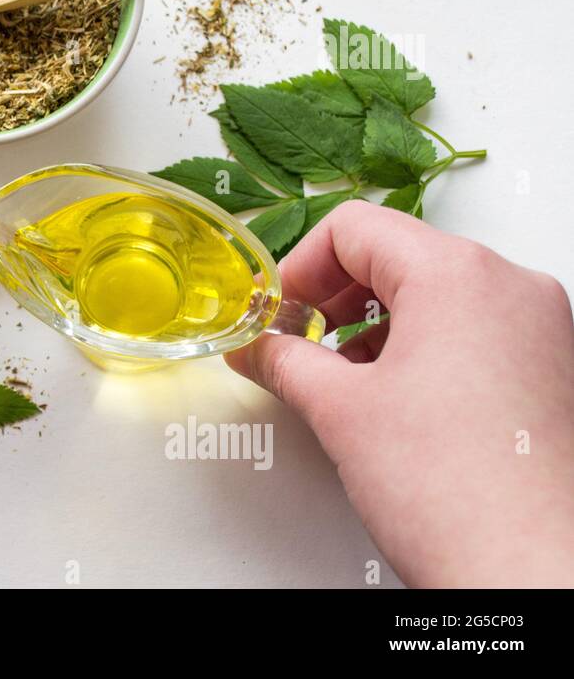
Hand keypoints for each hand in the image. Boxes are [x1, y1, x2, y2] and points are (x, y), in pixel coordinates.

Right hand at [226, 199, 573, 586]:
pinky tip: (396, 403)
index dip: (299, 267)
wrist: (537, 573)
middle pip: (400, 254)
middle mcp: (513, 288)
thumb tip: (259, 349)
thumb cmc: (462, 495)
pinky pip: (477, 332)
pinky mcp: (554, 371)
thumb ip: (284, 362)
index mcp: (459, 275)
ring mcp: (544, 329)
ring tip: (343, 380)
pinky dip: (426, 351)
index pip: (356, 228)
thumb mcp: (340, 411)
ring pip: (440, 295)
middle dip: (337, 296)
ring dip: (379, 325)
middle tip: (298, 340)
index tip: (278, 311)